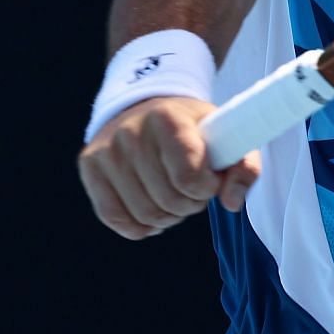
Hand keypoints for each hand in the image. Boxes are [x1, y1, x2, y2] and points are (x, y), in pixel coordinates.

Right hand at [77, 96, 261, 239]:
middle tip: (192, 189)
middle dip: (190, 204)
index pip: (189, 177)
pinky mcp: (89, 167)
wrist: (145, 106)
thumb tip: (231, 202)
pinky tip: (152, 212)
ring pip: (144, 215)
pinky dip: (140, 227)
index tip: (209, 179)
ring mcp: (106, 150)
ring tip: (174, 196)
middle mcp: (131, 131)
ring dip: (168, 216)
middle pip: (169, 201)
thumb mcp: (225, 135)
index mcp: (167, 118)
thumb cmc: (191, 128)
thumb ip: (244, 166)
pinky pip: (115, 218)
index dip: (206, 188)